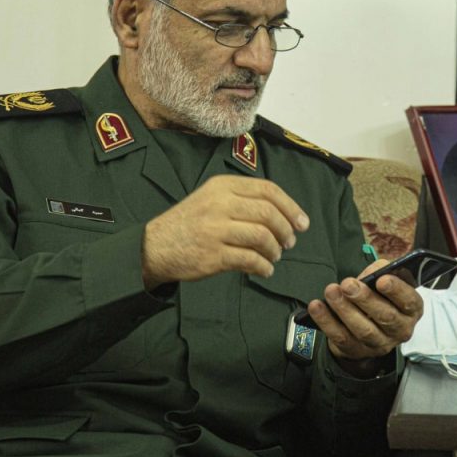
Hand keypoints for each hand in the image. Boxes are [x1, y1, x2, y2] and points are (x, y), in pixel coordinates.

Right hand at [141, 175, 308, 289]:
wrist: (154, 246)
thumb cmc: (189, 223)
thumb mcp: (211, 198)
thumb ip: (243, 199)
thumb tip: (285, 214)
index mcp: (222, 186)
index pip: (268, 190)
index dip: (291, 207)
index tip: (302, 222)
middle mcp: (219, 204)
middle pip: (268, 213)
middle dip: (285, 230)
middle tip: (289, 242)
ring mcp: (215, 230)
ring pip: (262, 237)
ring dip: (275, 250)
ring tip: (274, 256)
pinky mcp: (213, 255)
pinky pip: (250, 260)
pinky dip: (264, 267)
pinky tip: (264, 270)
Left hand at [306, 259, 423, 373]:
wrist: (367, 325)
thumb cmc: (379, 297)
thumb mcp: (385, 281)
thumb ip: (381, 272)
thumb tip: (373, 271)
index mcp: (411, 309)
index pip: (409, 301)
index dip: (396, 290)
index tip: (381, 280)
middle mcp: (400, 329)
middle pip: (385, 317)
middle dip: (365, 299)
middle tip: (348, 284)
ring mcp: (379, 344)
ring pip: (364, 330)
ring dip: (345, 309)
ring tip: (331, 292)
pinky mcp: (357, 351)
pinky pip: (341, 337)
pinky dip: (327, 321)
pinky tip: (317, 306)